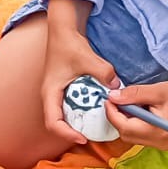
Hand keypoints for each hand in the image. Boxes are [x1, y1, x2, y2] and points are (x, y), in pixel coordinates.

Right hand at [40, 16, 119, 147]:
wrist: (63, 29)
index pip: (53, 122)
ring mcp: (56, 93)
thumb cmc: (68, 44)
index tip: (83, 138)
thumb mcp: (87, 59)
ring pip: (64, 116)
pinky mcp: (63, 89)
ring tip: (95, 126)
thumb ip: (103, 73)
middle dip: (73, 132)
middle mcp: (50, 96)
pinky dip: (82, 111)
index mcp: (50, 93)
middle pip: (58, 123)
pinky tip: (96, 109)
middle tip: (92, 136)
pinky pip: (71, 106)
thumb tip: (117, 86)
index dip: (67, 134)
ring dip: (78, 123)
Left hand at [107, 70, 167, 150]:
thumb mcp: (158, 90)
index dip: (112, 114)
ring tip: (129, 103)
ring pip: (135, 136)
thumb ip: (134, 95)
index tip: (108, 100)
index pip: (126, 127)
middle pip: (128, 135)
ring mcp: (165, 144)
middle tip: (116, 100)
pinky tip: (140, 110)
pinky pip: (144, 135)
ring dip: (127, 121)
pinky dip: (137, 124)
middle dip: (118, 118)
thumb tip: (113, 97)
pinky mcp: (167, 141)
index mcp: (159, 132)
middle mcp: (162, 143)